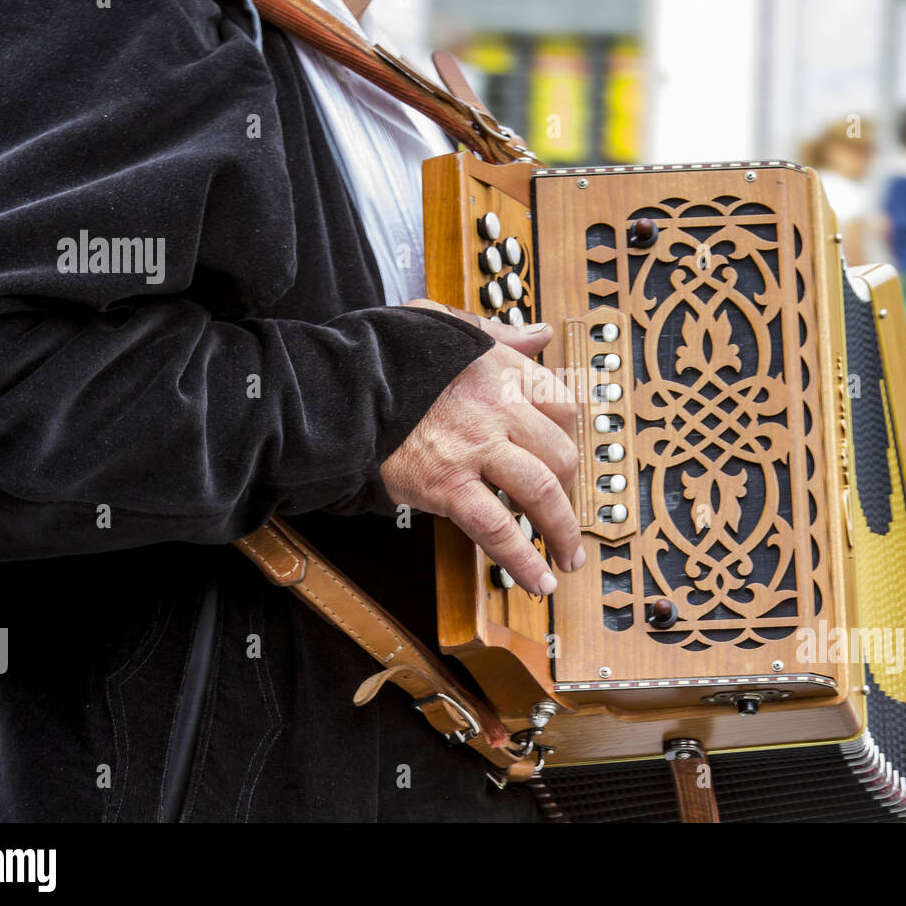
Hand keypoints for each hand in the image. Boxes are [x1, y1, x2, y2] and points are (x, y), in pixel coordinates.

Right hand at [380, 300, 583, 595]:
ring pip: (541, 491)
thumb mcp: (444, 326)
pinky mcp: (447, 484)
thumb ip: (497, 334)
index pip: (562, 406)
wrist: (336, 388)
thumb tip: (539, 335)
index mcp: (499, 369)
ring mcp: (475, 447)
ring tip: (567, 558)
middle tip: (564, 513)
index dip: (568, 438)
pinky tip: (537, 580)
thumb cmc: (384, 359)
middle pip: (560, 453)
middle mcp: (497, 407)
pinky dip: (523, 560)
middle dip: (570, 491)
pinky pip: (497, 528)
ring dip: (562, 532)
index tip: (565, 459)